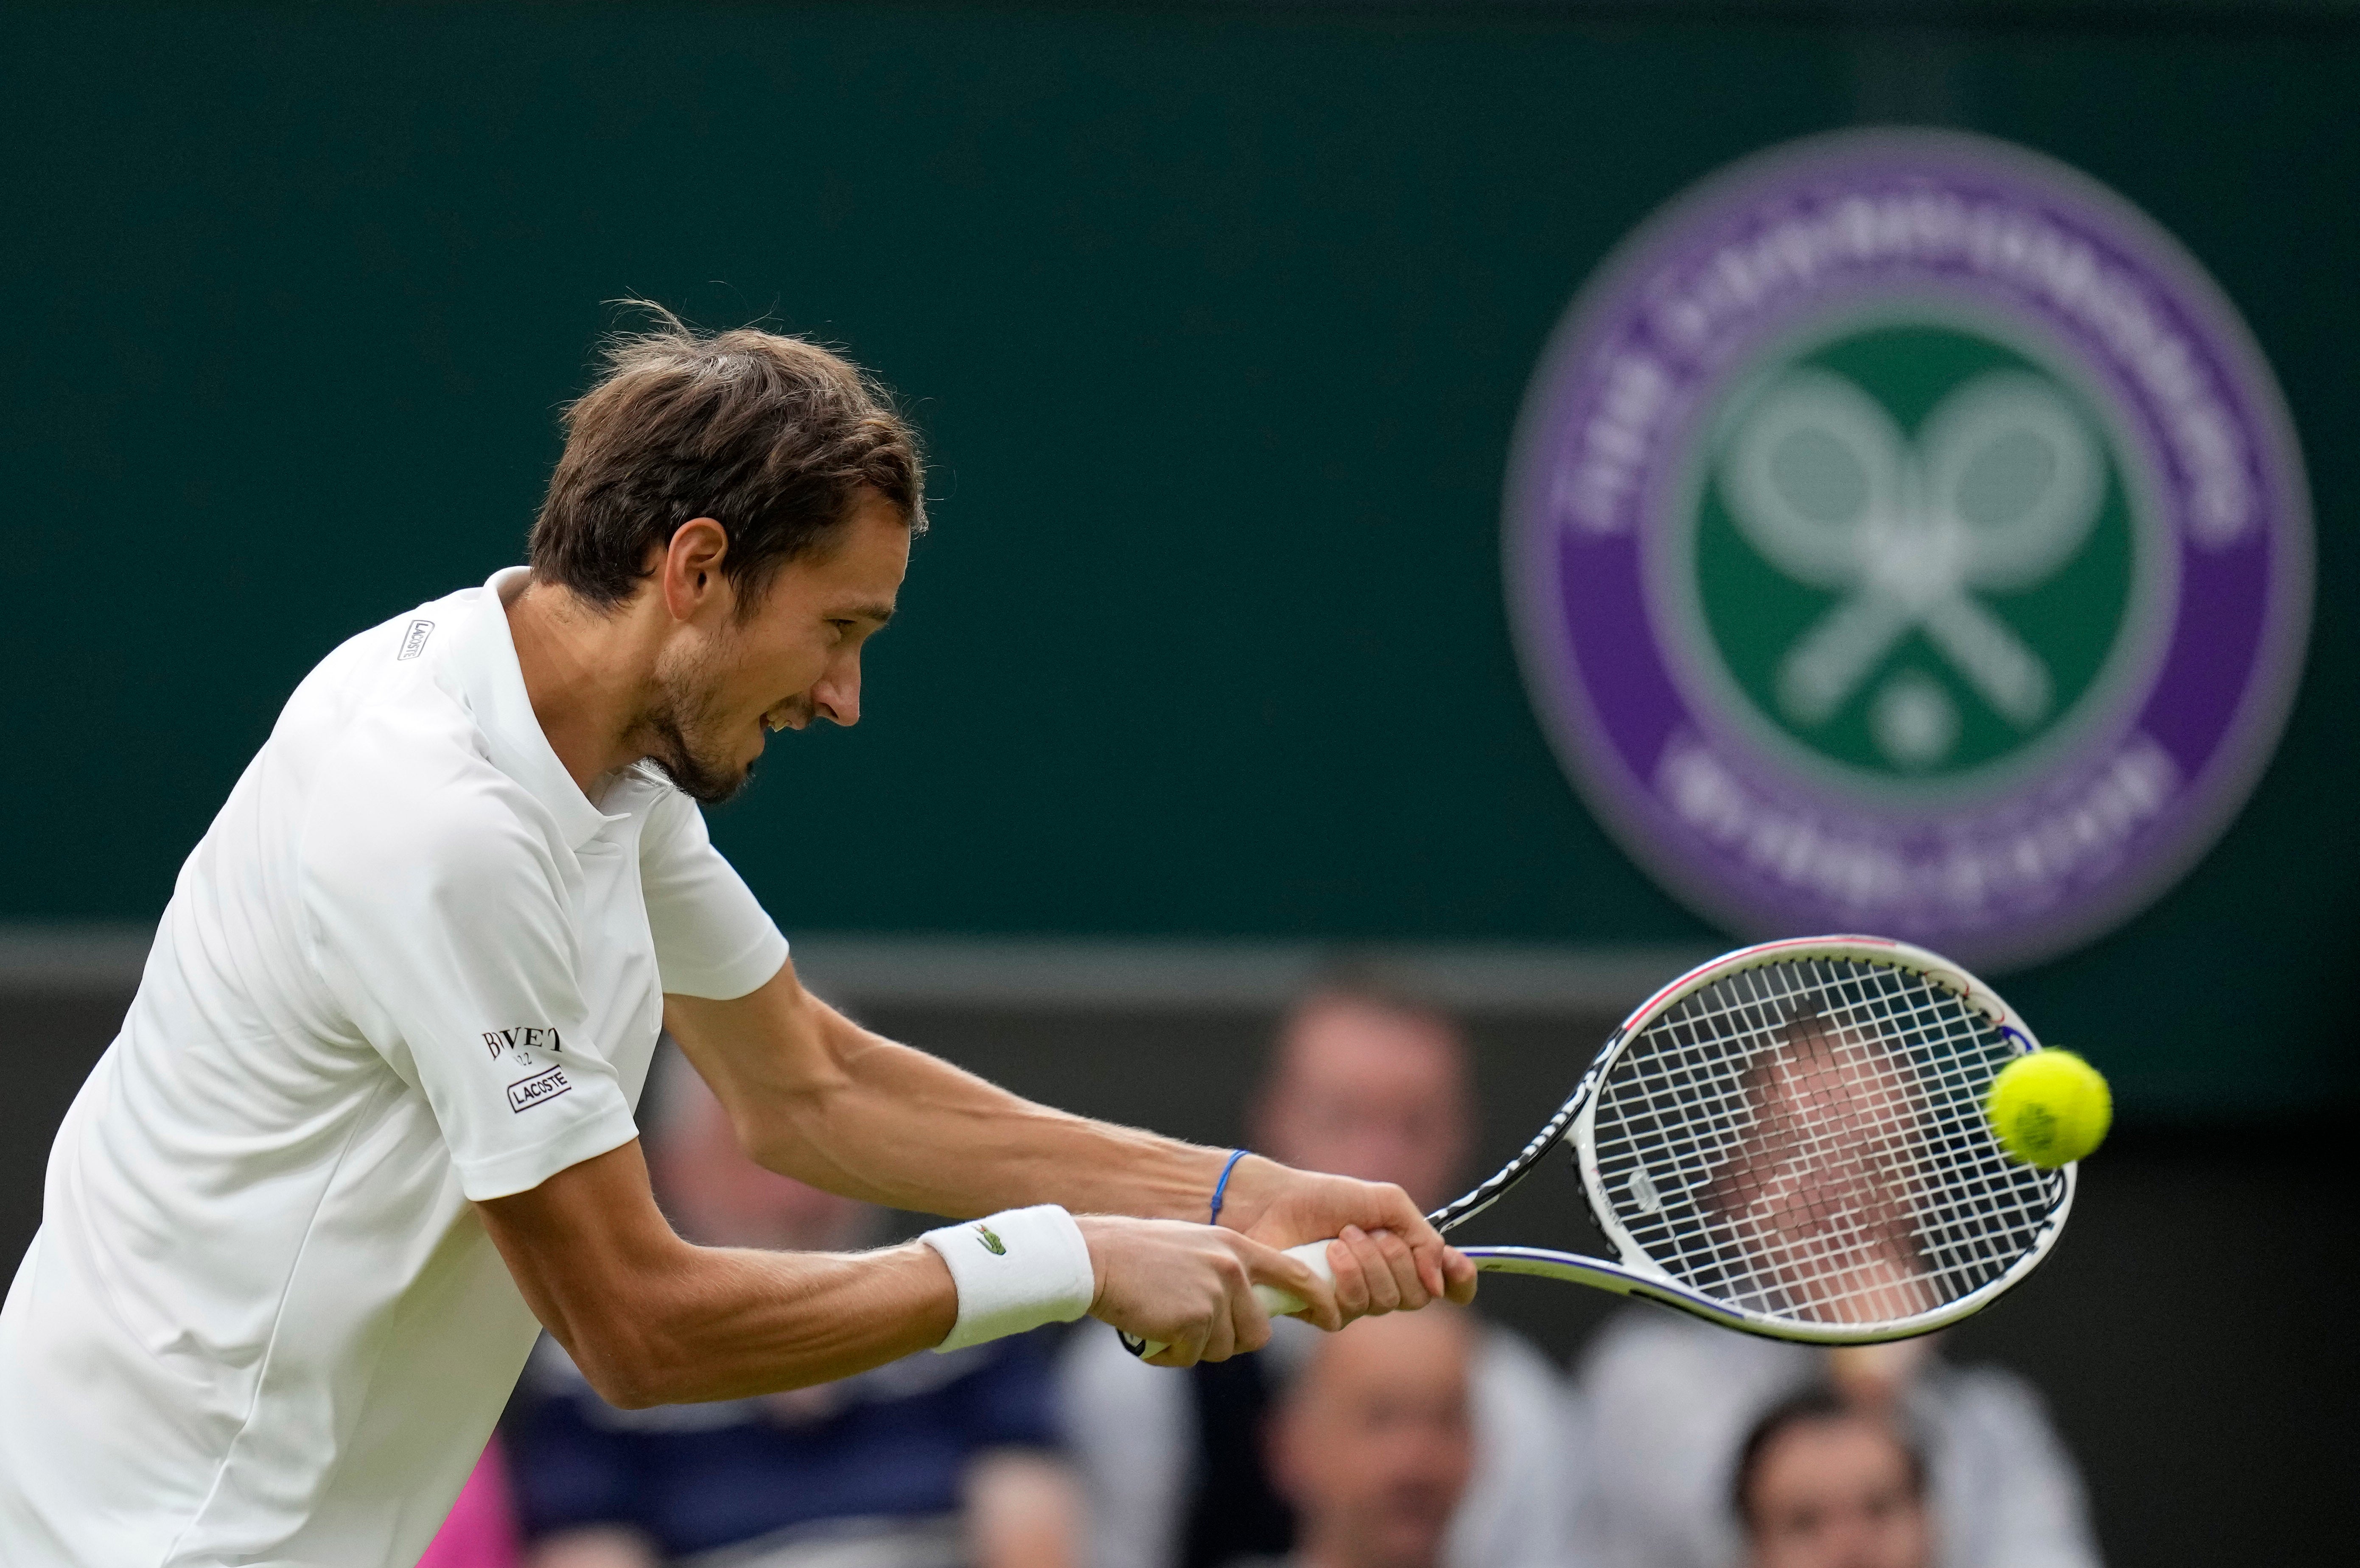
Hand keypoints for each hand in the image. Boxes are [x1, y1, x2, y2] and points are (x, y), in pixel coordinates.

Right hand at [1074, 1214, 1339, 1366]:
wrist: (1094, 1258)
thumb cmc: (1135, 1256)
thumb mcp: (1193, 1249)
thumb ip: (1226, 1272)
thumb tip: (1248, 1311)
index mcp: (1235, 1247)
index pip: (1295, 1274)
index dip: (1317, 1298)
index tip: (1332, 1315)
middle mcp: (1232, 1268)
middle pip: (1258, 1331)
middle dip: (1229, 1339)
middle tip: (1191, 1328)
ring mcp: (1214, 1294)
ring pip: (1224, 1348)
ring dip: (1194, 1346)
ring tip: (1163, 1321)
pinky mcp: (1193, 1319)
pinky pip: (1191, 1355)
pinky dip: (1170, 1353)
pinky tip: (1150, 1331)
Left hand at [1215, 1158, 1478, 1317]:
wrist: (1275, 1203)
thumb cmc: (1327, 1199)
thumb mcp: (1387, 1203)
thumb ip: (1424, 1237)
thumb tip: (1440, 1282)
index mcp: (1405, 1258)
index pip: (1448, 1285)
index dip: (1461, 1282)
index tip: (1458, 1268)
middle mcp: (1385, 1285)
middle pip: (1418, 1296)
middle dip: (1396, 1259)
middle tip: (1368, 1232)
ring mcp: (1355, 1302)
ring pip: (1385, 1304)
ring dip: (1366, 1264)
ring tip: (1340, 1238)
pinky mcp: (1323, 1312)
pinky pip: (1348, 1312)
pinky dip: (1342, 1278)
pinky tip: (1325, 1256)